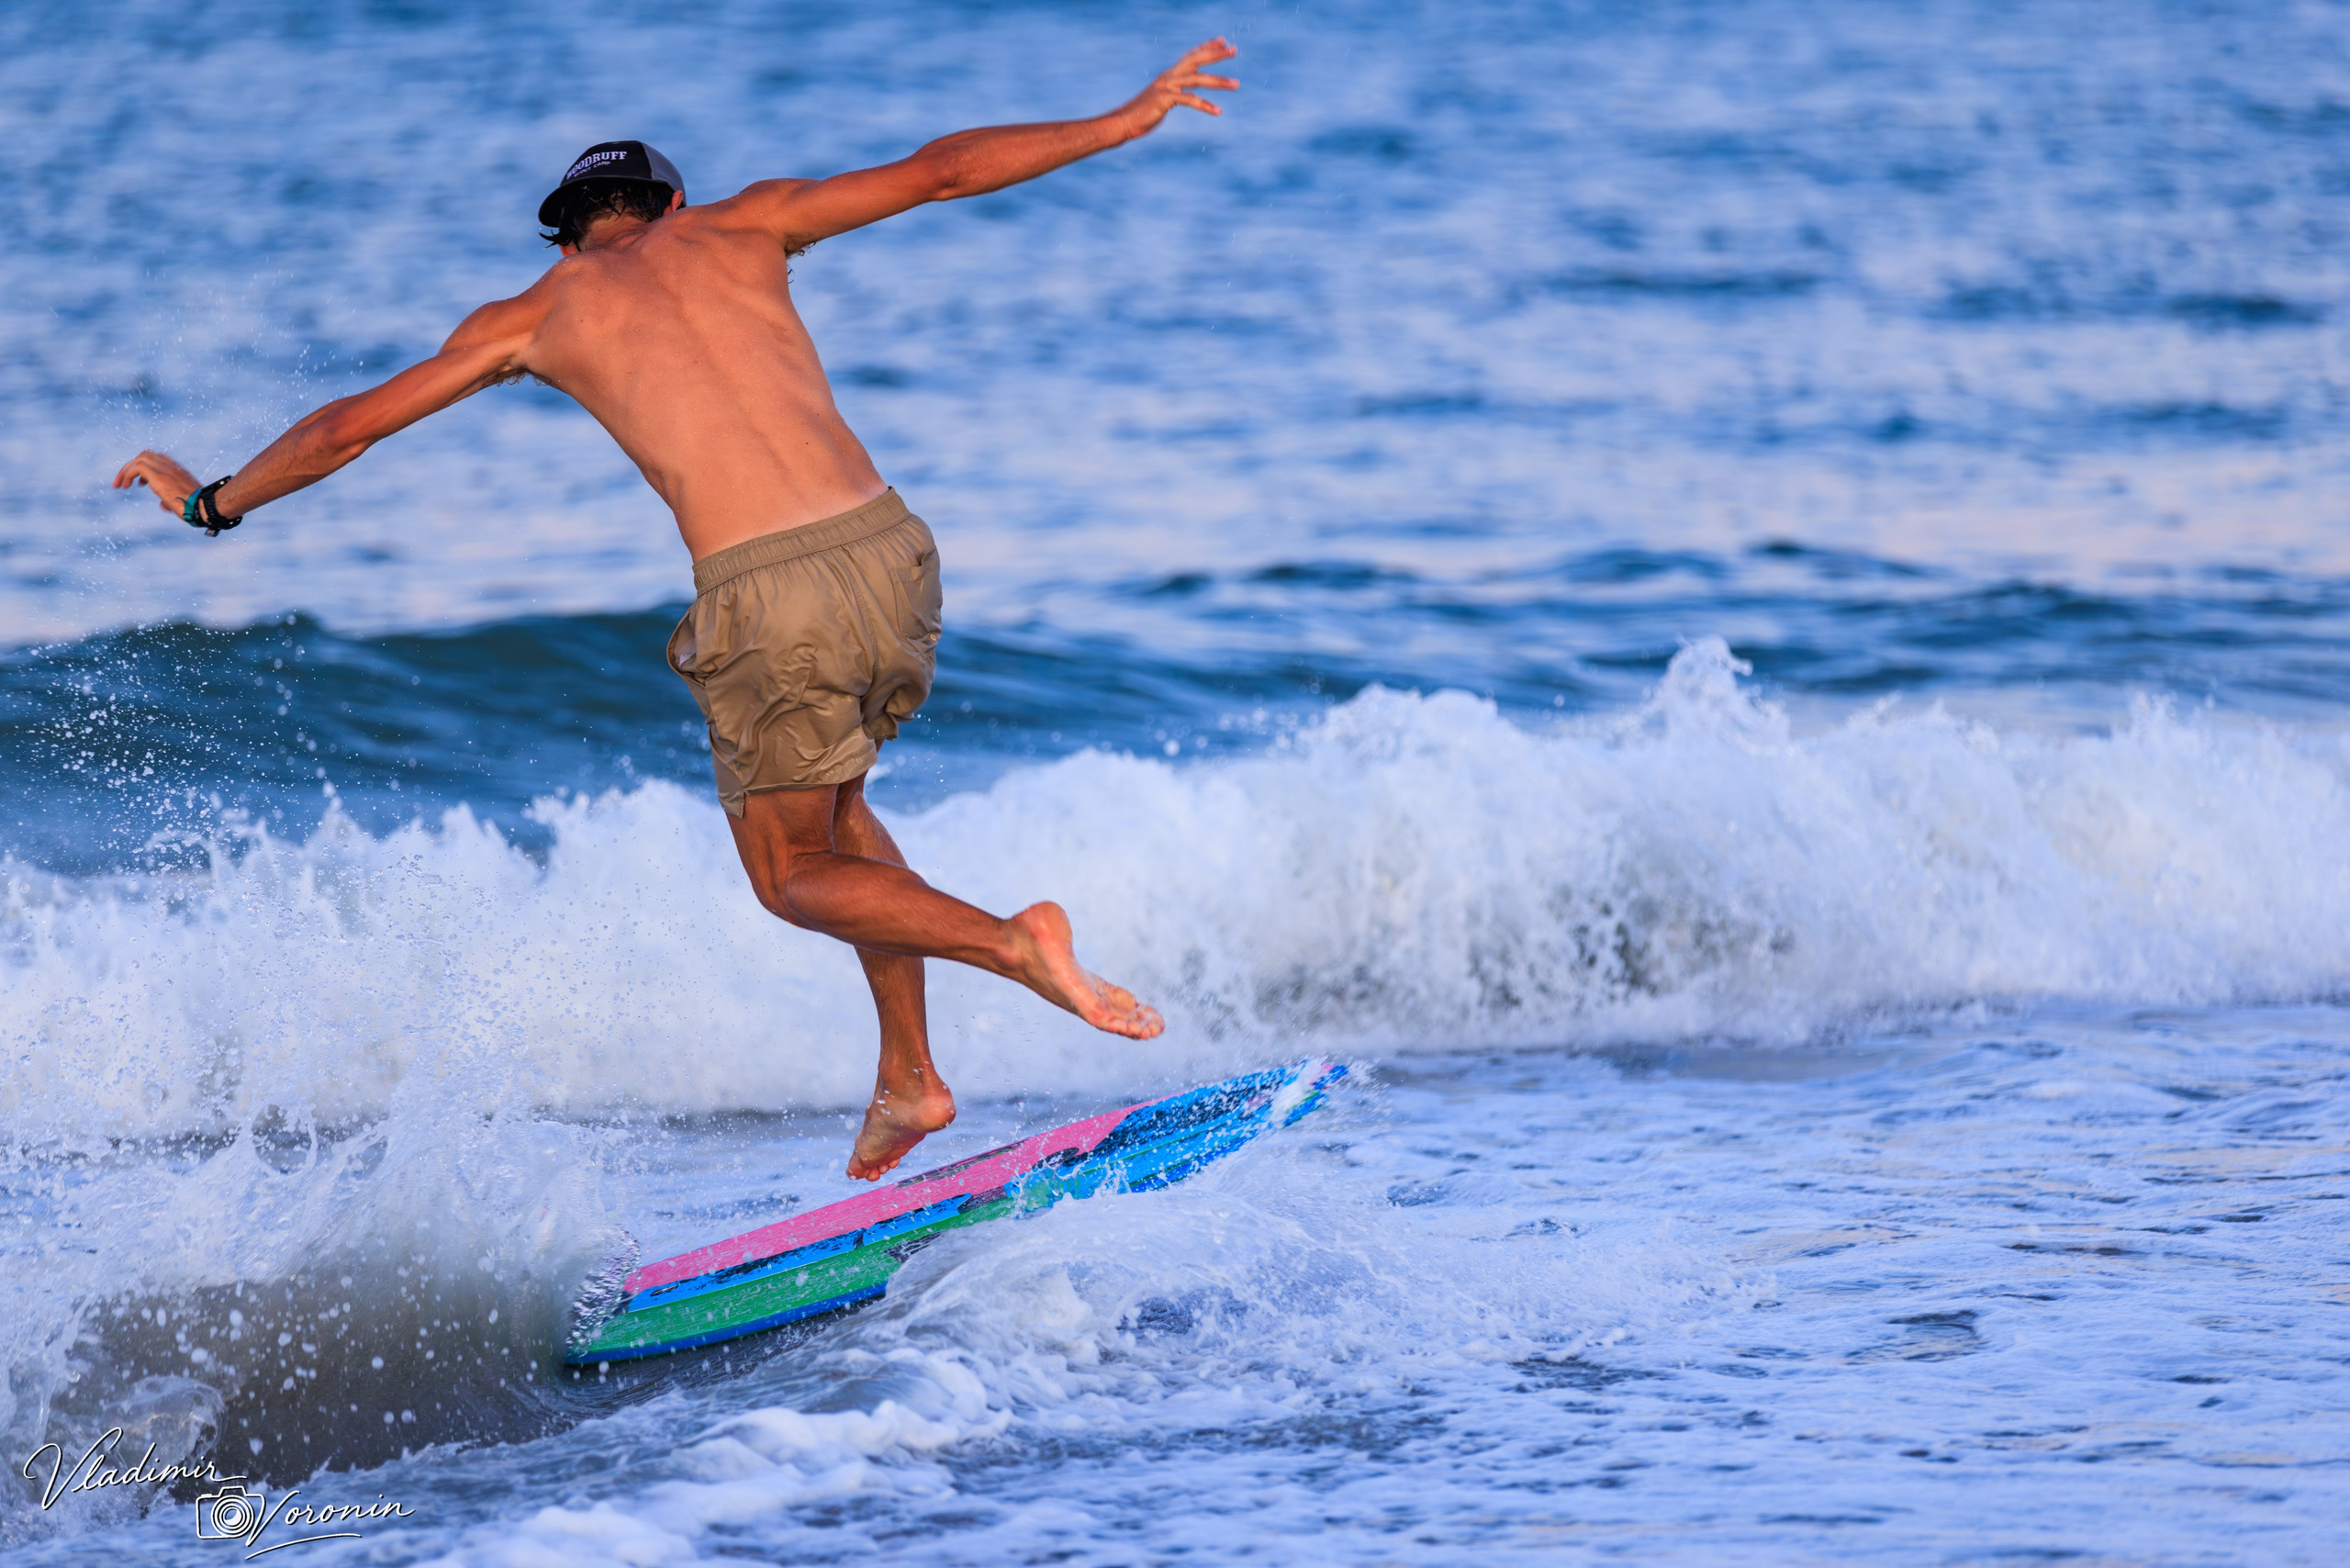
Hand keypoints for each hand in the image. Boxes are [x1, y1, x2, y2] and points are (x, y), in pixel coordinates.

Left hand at [113, 450, 203, 517]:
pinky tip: (125, 486)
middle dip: (131, 467)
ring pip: (138, 459)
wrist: (205, 506)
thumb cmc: (197, 507)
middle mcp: (170, 466)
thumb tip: (164, 506)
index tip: (141, 484)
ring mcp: (165, 469)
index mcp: (177, 469)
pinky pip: (136, 468)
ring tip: (120, 485)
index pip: (156, 458)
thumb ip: (170, 499)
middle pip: (145, 455)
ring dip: (126, 471)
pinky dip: (127, 475)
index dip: (144, 468)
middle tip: (124, 483)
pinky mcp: (159, 476)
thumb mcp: (182, 500)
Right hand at [1118, 37, 1237, 136]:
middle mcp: (1169, 76)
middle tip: (1234, 50)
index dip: (1206, 47)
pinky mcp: (1165, 99)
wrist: (1123, 122)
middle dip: (1216, 54)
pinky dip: (1205, 105)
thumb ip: (1173, 94)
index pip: (1191, 56)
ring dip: (1219, 81)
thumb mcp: (1161, 100)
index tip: (1222, 41)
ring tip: (1236, 84)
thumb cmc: (1142, 114)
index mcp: (1169, 75)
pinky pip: (1190, 100)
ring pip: (1198, 79)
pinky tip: (1218, 111)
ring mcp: (1167, 86)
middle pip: (1196, 60)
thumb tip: (1182, 95)